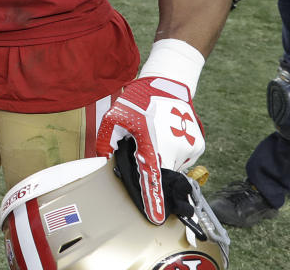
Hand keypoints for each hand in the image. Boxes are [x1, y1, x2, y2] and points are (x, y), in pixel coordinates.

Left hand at [95, 76, 204, 223]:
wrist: (167, 84)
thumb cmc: (139, 100)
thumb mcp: (115, 118)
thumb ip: (107, 141)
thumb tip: (104, 161)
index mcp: (153, 142)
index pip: (153, 177)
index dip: (153, 199)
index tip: (155, 217)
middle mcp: (175, 148)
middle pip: (162, 173)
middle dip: (152, 172)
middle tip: (142, 153)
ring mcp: (190, 148)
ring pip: (173, 167)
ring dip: (162, 161)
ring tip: (153, 139)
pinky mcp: (198, 146)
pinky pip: (182, 159)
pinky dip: (172, 154)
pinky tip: (165, 138)